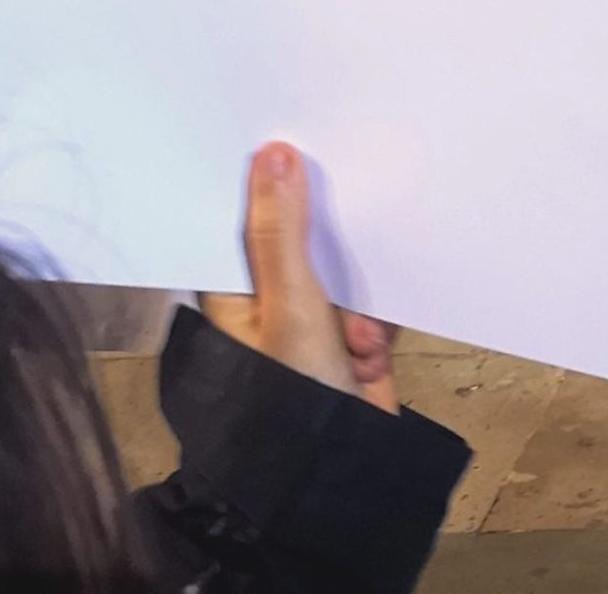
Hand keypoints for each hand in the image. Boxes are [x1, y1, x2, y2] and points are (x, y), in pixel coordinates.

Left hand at [200, 143, 400, 413]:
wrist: (340, 471)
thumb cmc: (291, 398)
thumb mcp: (290, 304)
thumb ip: (282, 231)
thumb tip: (273, 154)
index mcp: (229, 294)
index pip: (241, 220)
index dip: (264, 181)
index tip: (289, 136)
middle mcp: (265, 302)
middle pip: (296, 236)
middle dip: (326, 230)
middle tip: (348, 196)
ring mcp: (308, 321)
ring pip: (340, 266)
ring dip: (357, 283)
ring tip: (351, 329)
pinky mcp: (348, 337)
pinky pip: (370, 296)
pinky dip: (378, 310)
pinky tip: (369, 341)